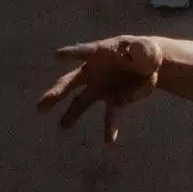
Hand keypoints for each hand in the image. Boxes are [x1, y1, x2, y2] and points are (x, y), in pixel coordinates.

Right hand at [37, 34, 164, 144]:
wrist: (151, 66)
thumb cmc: (145, 52)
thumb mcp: (148, 50)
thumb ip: (142, 51)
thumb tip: (138, 50)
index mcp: (102, 53)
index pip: (85, 52)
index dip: (72, 53)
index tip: (56, 55)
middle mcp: (94, 72)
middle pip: (71, 82)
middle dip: (56, 93)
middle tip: (41, 106)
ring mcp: (101, 88)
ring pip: (81, 102)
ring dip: (72, 114)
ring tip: (63, 127)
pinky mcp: (114, 101)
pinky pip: (109, 116)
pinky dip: (110, 128)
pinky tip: (110, 141)